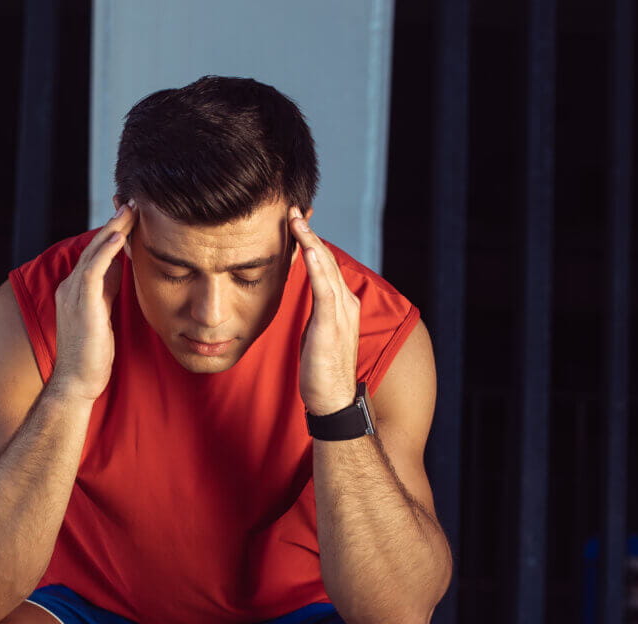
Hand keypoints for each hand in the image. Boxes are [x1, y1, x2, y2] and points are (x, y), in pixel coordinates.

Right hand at [50, 201, 136, 400]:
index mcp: (78, 289)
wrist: (77, 383)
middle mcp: (71, 286)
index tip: (132, 215)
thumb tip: (122, 269)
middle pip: (95, 246)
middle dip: (115, 223)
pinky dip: (106, 250)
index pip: (97, 253)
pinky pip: (93, 270)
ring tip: (130, 210)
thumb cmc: (93, 356)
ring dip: (113, 229)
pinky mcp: (81, 304)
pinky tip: (120, 236)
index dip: (113, 232)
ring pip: (94, 252)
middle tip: (133, 202)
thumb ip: (108, 291)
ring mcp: (73, 294)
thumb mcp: (103, 314)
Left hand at [293, 206, 360, 414]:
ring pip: (324, 268)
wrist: (333, 399)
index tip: (294, 221)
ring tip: (297, 219)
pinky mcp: (331, 325)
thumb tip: (302, 299)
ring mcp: (340, 312)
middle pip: (324, 259)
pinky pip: (324, 290)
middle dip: (308, 233)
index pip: (322, 264)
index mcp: (340, 304)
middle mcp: (344, 303)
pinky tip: (308, 250)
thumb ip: (314, 311)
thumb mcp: (315, 332)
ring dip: (310, 241)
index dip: (309, 241)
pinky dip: (317, 268)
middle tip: (293, 209)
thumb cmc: (321, 370)